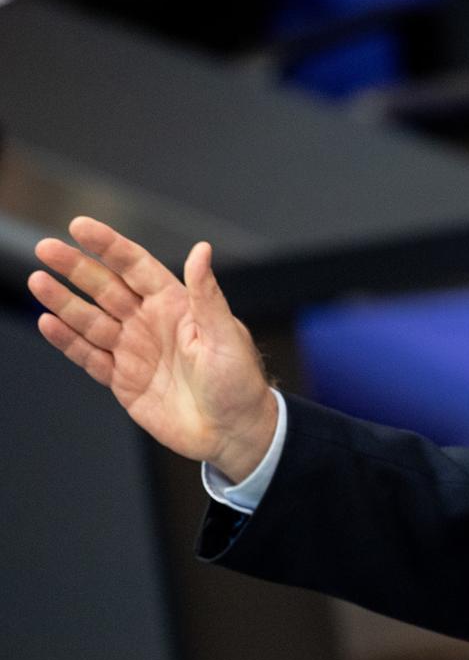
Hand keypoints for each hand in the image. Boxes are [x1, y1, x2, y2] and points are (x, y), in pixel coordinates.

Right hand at [28, 216, 276, 482]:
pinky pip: (89, 356)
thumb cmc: (239, 382)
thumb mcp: (225, 336)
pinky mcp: (123, 380)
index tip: (79, 226)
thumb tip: (202, 249)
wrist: (233, 433)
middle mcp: (150, 323)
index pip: (136, 267)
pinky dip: (67, 341)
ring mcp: (134, 351)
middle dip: (76, 268)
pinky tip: (48, 323)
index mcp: (177, 306)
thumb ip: (206, 295)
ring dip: (64, 301)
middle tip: (46, 248)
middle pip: (106, 288)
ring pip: (91, 320)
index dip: (109, 246)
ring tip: (38, 282)